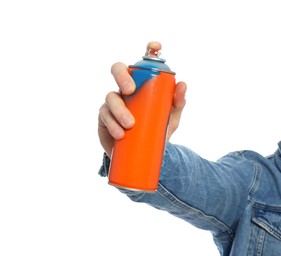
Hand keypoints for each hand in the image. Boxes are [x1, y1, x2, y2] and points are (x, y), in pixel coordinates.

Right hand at [98, 42, 186, 156]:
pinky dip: (112, 124)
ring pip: (110, 97)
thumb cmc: (156, 130)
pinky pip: (104, 116)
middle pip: (117, 70)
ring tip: (130, 124)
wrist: (142, 153)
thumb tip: (182, 84)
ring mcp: (113, 103)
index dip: (148, 51)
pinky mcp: (104, 118)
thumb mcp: (170, 118)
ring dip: (119, 110)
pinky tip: (120, 134)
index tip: (155, 46)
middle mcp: (126, 90)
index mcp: (141, 86)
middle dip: (122, 76)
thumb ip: (176, 103)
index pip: (142, 64)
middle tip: (130, 89)